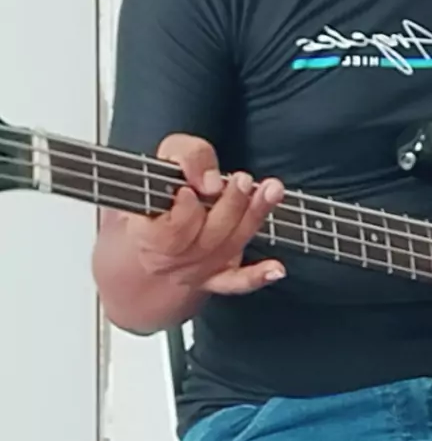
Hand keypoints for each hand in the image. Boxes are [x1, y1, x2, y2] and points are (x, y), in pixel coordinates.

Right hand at [126, 133, 285, 294]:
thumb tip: (211, 182)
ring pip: (228, 250)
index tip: (188, 191)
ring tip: (270, 190)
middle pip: (207, 240)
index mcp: (145, 236)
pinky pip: (235, 282)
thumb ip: (185, 158)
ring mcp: (193, 271)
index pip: (169, 233)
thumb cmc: (154, 192)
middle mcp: (169, 260)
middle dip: (230, 206)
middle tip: (242, 180)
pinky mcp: (215, 277)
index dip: (183, 213)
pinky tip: (276, 269)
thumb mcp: (160, 161)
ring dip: (253, 219)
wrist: (147, 231)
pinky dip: (257, 276)